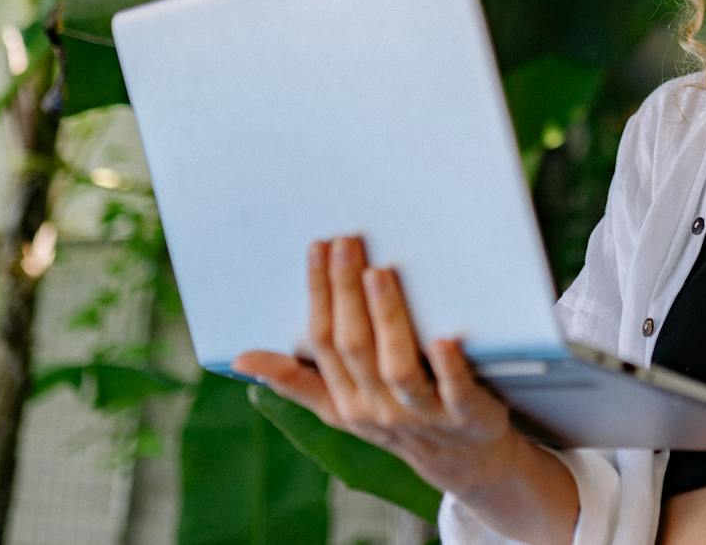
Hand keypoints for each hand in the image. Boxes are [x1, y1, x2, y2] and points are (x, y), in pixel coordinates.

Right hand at [232, 235, 520, 497]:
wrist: (461, 461)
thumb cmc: (395, 418)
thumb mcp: (340, 406)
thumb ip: (297, 380)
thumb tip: (241, 359)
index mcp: (345, 401)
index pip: (323, 341)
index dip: (319, 293)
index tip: (318, 248)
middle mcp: (378, 408)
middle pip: (354, 346)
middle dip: (346, 292)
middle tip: (346, 244)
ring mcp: (421, 414)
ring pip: (397, 367)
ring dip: (387, 319)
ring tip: (379, 274)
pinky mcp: (464, 415)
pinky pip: (453, 390)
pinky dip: (448, 366)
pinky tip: (445, 338)